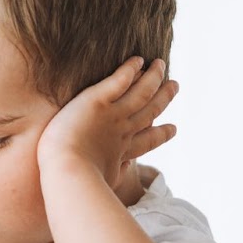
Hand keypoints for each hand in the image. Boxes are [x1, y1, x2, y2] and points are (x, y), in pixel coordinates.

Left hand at [37, 57, 178, 186]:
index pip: (147, 141)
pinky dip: (130, 69)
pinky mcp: (97, 101)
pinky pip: (119, 80)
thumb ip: (115, 172)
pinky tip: (138, 59)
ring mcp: (112, 115)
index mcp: (121, 152)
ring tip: (161, 64)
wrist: (67, 173)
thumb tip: (126, 167)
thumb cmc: (76, 183)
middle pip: (149, 110)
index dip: (161, 134)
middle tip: (175, 85)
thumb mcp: (103, 181)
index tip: (173, 128)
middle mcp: (122, 131)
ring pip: (140, 92)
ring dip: (152, 77)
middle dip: (163, 97)